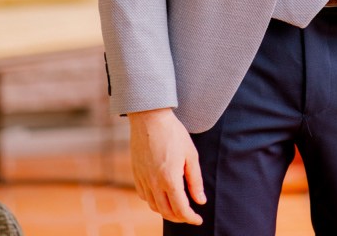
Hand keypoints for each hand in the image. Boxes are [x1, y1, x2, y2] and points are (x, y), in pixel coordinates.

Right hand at [128, 107, 205, 224]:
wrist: (149, 118)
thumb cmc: (173, 133)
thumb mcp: (190, 154)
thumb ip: (195, 180)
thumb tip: (200, 201)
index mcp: (170, 179)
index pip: (181, 209)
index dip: (191, 218)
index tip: (198, 219)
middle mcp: (155, 183)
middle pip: (167, 212)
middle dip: (180, 218)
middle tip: (190, 215)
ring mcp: (143, 180)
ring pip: (154, 207)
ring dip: (166, 212)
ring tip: (177, 208)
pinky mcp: (136, 174)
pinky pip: (144, 196)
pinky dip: (154, 202)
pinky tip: (161, 196)